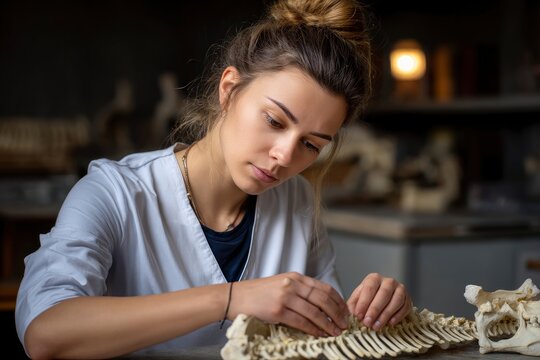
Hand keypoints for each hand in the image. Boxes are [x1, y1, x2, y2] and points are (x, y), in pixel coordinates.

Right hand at [230, 272, 348, 336]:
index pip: (324, 288)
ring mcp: (285, 297)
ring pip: (315, 312)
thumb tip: (320, 304)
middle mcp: (292, 284)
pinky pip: (302, 322)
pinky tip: (320, 334)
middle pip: (323, 299)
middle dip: (337, 314)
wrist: (236, 296)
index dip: (338, 301)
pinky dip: (314, 330)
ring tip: (336, 332)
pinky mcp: (277, 311)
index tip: (345, 311)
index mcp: (295, 277)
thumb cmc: (258, 292)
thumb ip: (299, 290)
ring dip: (328, 324)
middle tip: (345, 324)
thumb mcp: (282, 283)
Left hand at [347, 273, 410, 329]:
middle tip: (368, 323)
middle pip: (383, 294)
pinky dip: (398, 316)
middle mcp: (388, 281)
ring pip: (395, 301)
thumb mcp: (358, 298)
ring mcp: (400, 289)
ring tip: (377, 326)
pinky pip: (405, 307)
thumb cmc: (369, 298)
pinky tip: (390, 323)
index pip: (369, 288)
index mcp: (374, 278)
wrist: (383, 298)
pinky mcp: (408, 299)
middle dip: (374, 310)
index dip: (363, 302)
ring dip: (385, 315)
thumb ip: (353, 305)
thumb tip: (351, 314)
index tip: (358, 315)